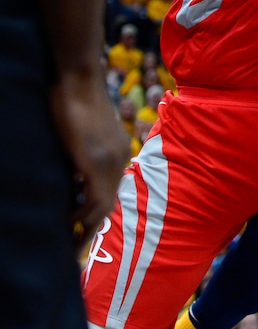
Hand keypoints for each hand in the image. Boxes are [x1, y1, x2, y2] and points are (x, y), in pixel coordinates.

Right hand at [50, 73, 129, 255]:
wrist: (79, 76)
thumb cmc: (74, 97)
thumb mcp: (82, 132)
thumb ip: (82, 155)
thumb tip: (73, 179)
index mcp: (119, 151)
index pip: (111, 190)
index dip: (97, 214)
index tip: (83, 233)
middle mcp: (120, 158)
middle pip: (110, 202)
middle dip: (92, 229)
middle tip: (77, 252)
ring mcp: (110, 160)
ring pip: (103, 205)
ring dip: (86, 227)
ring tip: (71, 246)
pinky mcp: (95, 160)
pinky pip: (94, 198)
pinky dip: (81, 214)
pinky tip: (66, 223)